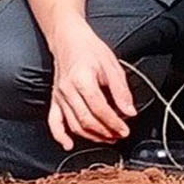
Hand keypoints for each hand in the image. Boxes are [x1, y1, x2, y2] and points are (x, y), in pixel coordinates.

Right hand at [45, 23, 136, 148]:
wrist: (68, 39)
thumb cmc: (90, 49)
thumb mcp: (112, 65)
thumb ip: (121, 90)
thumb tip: (129, 111)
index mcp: (82, 79)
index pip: (99, 109)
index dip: (114, 122)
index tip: (125, 129)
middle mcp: (67, 90)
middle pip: (86, 120)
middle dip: (105, 132)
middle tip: (119, 136)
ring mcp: (59, 96)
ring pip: (74, 124)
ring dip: (91, 136)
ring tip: (106, 138)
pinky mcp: (54, 99)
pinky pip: (54, 121)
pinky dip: (60, 135)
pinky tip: (68, 144)